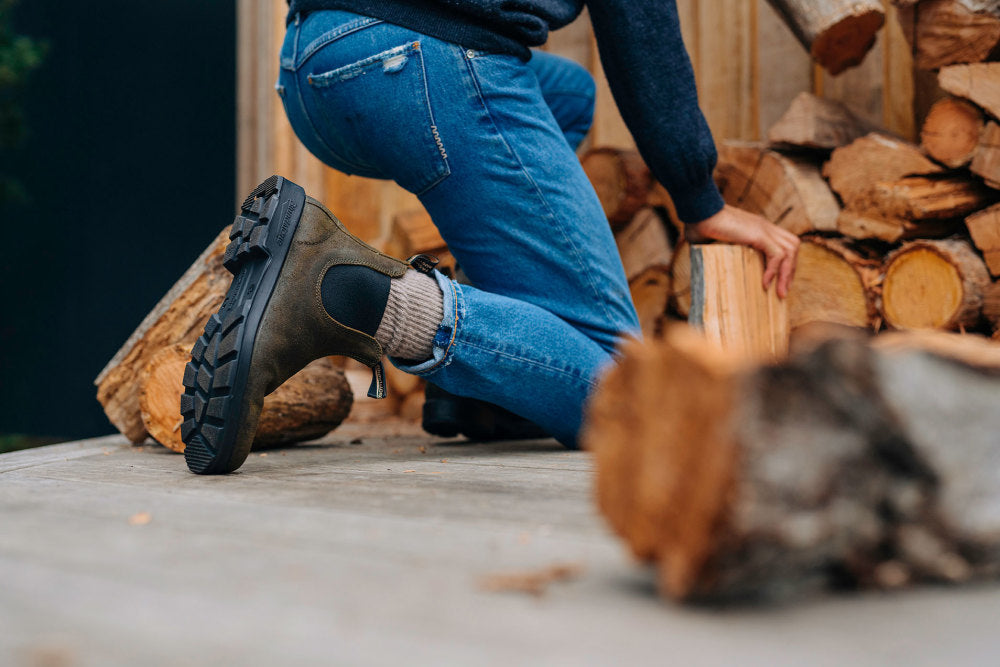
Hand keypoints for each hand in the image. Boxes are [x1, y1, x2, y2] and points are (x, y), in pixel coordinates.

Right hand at [685, 205, 799, 298]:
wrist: (699, 213)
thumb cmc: (699, 226)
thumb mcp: (714, 243)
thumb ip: (718, 253)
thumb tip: (707, 271)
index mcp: (758, 228)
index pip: (784, 243)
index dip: (785, 264)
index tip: (779, 283)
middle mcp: (765, 227)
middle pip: (792, 247)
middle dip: (790, 271)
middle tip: (783, 292)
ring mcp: (764, 229)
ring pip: (790, 251)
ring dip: (786, 274)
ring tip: (779, 293)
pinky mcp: (759, 234)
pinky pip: (777, 255)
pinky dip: (774, 271)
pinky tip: (765, 284)